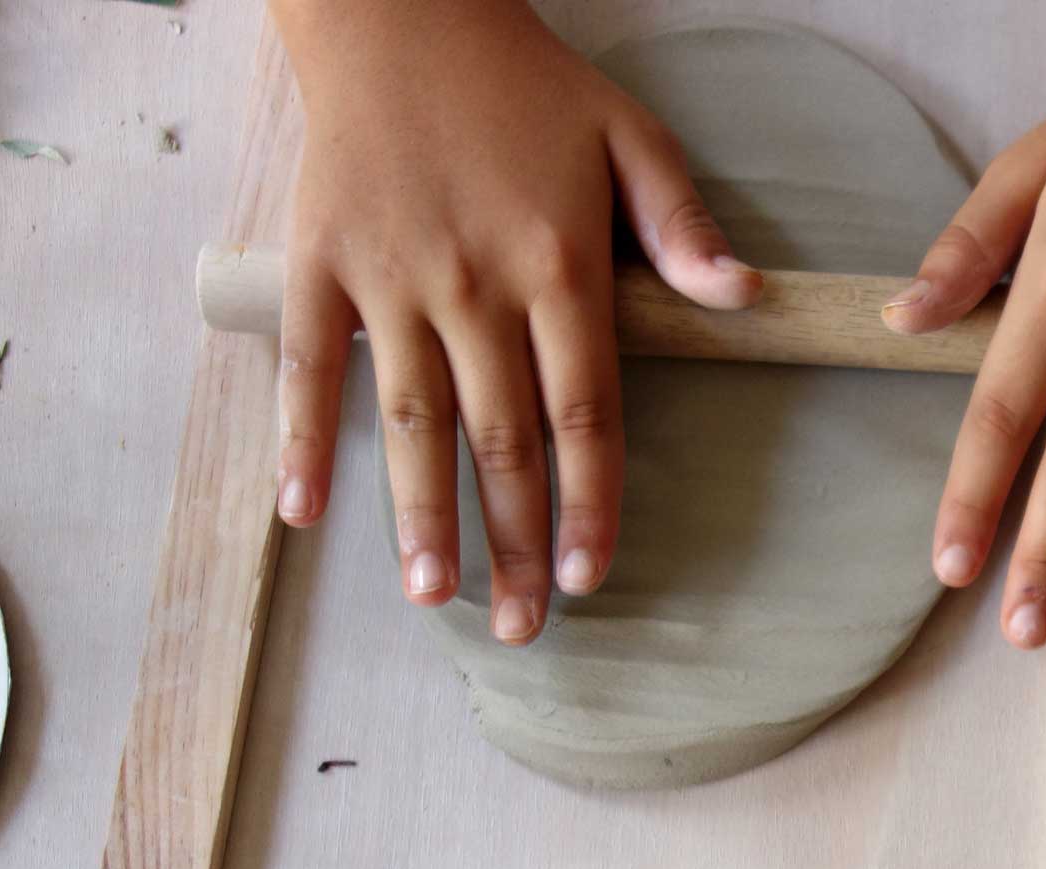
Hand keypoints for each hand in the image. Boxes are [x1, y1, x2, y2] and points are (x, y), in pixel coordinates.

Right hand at [270, 0, 759, 640]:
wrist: (399, 12)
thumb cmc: (524, 83)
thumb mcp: (627, 133)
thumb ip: (681, 223)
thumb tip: (745, 298)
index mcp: (558, 266)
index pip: (583, 415)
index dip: (588, 504)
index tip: (589, 575)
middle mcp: (476, 286)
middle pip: (501, 442)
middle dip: (513, 544)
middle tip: (522, 630)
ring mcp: (393, 280)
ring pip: (411, 423)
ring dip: (421, 519)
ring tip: (435, 599)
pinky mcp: (321, 265)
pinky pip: (311, 368)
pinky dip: (300, 441)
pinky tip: (304, 512)